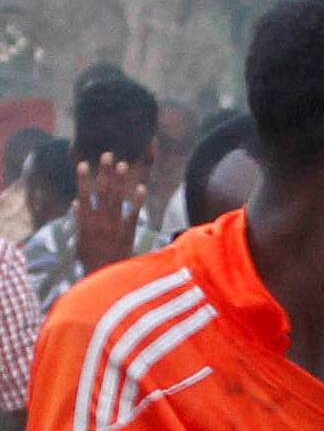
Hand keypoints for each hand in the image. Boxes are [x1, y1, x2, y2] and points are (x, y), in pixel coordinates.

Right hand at [72, 155, 141, 274]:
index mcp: (85, 221)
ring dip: (120, 181)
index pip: (83, 195)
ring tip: (123, 164)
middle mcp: (99, 220)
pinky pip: (133, 214)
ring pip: (117, 199)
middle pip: (102, 191)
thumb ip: (78, 221)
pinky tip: (142, 188)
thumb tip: (75, 204)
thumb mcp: (80, 240)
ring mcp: (114, 226)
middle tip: (108, 155)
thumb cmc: (91, 260)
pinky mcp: (127, 234)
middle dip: (105, 172)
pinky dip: (137, 201)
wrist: (103, 276)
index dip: (83, 178)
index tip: (83, 163)